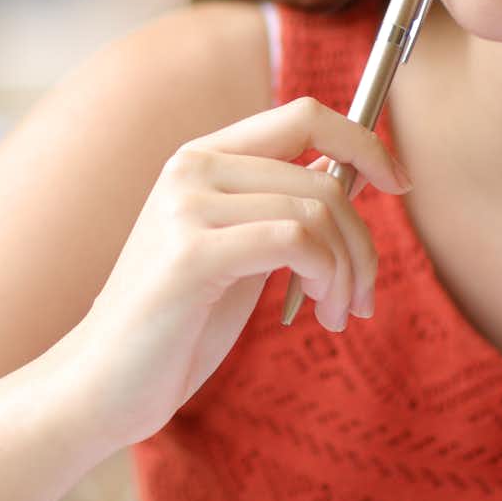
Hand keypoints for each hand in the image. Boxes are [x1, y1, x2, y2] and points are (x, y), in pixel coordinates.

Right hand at [46, 96, 408, 445]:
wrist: (103, 386)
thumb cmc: (175, 327)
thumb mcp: (238, 253)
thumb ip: (279, 210)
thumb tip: (350, 175)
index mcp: (202, 158)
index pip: (305, 114)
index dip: (363, 142)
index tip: (398, 185)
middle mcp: (192, 168)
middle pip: (323, 175)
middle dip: (364, 242)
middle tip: (363, 297)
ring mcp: (186, 206)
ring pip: (317, 210)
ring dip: (349, 271)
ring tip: (340, 314)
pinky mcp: (190, 254)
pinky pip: (296, 240)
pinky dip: (328, 277)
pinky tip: (320, 313)